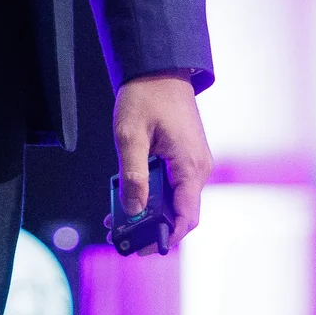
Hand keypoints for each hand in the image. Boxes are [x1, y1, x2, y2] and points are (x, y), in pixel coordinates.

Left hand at [115, 74, 210, 249]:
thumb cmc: (146, 95)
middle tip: (120, 234)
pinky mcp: (185, 156)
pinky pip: (172, 184)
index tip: (141, 247)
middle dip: (152, 226)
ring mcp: (194, 162)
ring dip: (149, 210)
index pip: (185, 217)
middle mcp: (198, 168)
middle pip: (180, 212)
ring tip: (117, 216)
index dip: (165, 237)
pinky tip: (129, 194)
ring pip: (174, 199)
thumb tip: (133, 209)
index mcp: (190, 166)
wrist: (159, 66)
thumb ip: (133, 174)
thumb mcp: (130, 134)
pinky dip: (153, 193)